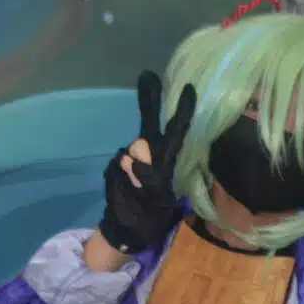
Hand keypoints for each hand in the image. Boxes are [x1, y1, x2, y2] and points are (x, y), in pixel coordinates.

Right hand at [99, 72, 195, 253]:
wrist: (126, 226)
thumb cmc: (150, 213)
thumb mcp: (158, 201)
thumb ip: (149, 179)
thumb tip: (135, 159)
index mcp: (166, 161)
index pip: (177, 133)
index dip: (182, 112)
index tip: (189, 88)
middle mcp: (149, 154)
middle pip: (149, 125)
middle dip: (150, 101)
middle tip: (148, 77)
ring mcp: (130, 159)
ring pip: (133, 149)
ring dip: (136, 166)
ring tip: (138, 188)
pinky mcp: (114, 167)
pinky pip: (118, 165)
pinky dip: (121, 178)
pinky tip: (126, 190)